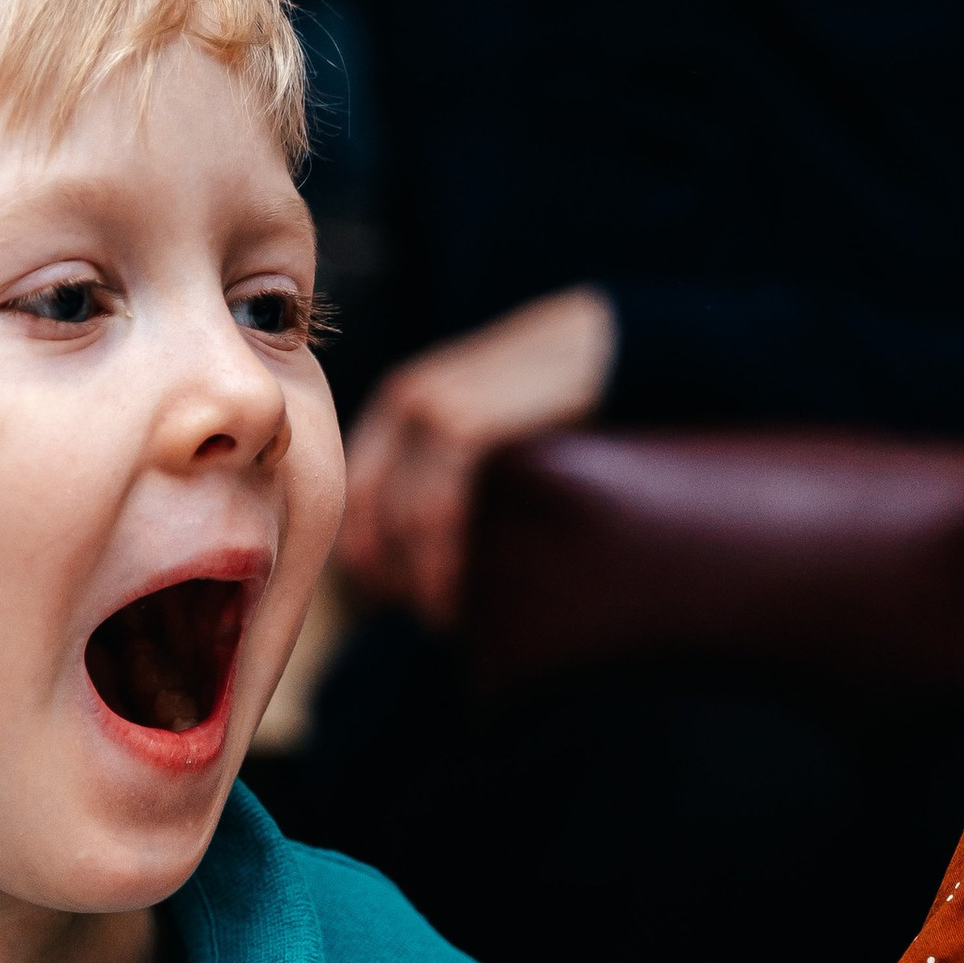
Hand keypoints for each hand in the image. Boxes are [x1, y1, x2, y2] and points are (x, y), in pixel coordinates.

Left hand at [339, 288, 615, 624]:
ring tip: (438, 617)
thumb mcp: (485, 417)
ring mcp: (434, 409)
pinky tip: (451, 597)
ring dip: (415, 579)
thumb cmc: (550, 393)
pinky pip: (436, 511)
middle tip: (415, 615)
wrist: (608, 345)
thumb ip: (446, 462)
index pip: (354, 492)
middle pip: (367, 511)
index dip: (361, 552)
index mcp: (400, 401)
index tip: (384, 598)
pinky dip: (439, 563)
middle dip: (384, 573)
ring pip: (401, 518)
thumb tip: (418, 541)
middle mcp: (406, 401)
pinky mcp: (469, 425)